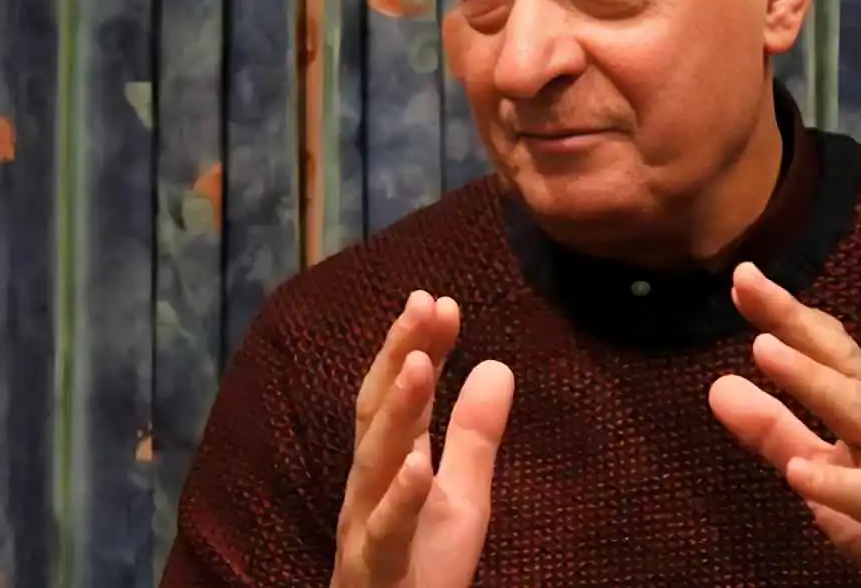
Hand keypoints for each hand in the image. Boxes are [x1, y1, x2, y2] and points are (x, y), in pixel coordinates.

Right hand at [332, 290, 515, 587]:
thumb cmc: (421, 568)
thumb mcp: (463, 496)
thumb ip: (474, 436)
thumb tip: (496, 364)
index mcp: (389, 466)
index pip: (401, 396)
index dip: (417, 346)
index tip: (441, 300)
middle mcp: (367, 489)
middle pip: (377, 414)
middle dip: (398, 357)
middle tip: (422, 304)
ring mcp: (365, 530)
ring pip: (372, 465)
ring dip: (397, 411)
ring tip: (420, 361)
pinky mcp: (374, 573)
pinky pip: (385, 534)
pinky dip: (399, 499)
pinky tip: (418, 465)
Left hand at [709, 264, 860, 587]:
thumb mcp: (825, 462)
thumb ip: (774, 429)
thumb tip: (718, 386)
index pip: (824, 343)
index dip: (784, 309)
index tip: (742, 275)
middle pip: (840, 358)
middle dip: (794, 319)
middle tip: (748, 284)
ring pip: (857, 409)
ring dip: (811, 378)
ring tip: (765, 350)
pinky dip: (836, 482)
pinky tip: (800, 473)